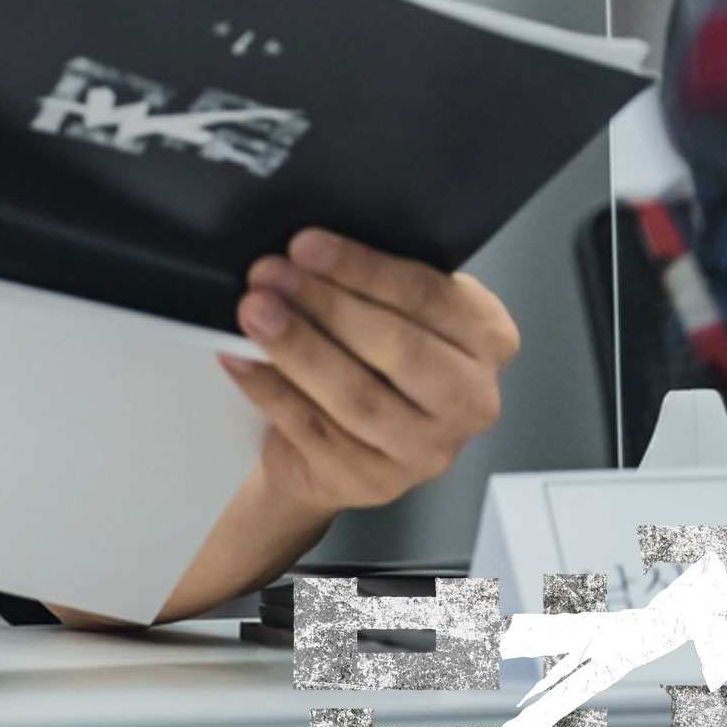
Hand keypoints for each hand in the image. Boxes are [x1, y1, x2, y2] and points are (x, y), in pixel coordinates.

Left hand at [219, 228, 519, 514]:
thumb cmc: (368, 356)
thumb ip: (368, 281)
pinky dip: (270, 389)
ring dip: (297, 347)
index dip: (362, 268)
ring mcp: (427, 449)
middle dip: (325, 304)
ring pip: (358, 395)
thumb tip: (305, 251)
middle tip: (269, 275)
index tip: (304, 245)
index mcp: (486, 337)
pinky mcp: (374, 480)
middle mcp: (470, 399)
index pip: (429, 295)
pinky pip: (314, 429)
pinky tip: (240, 358)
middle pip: (398, 347)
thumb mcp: (387, 308)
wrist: (341, 437)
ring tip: (252, 313)